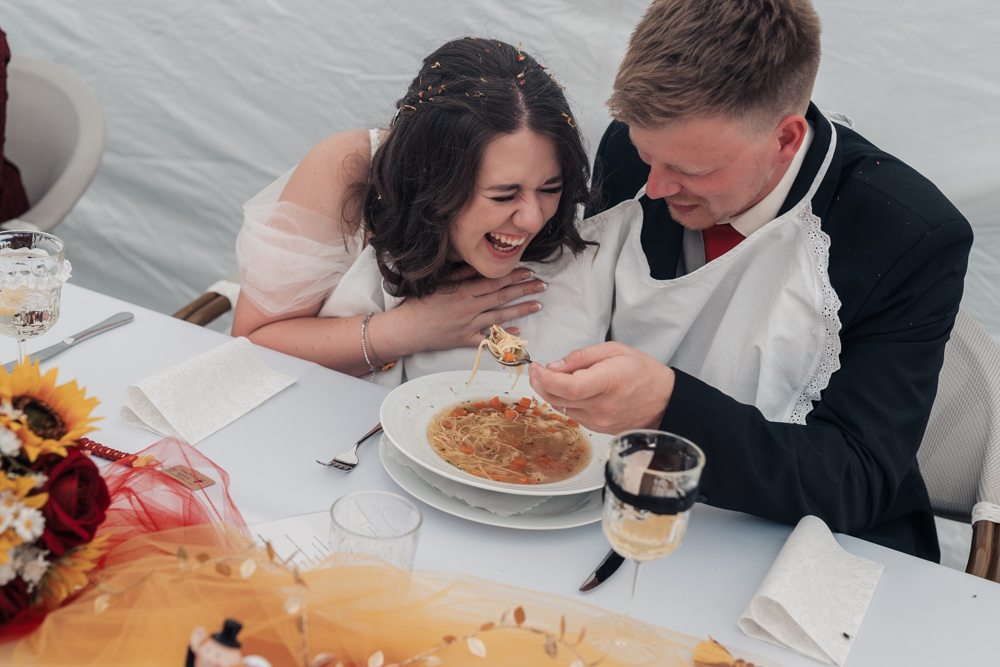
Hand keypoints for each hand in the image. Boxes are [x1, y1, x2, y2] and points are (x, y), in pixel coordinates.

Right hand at [389, 266, 545, 352]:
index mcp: (463, 291)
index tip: (529, 271)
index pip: (494, 281)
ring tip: (538, 305)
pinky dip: (503, 336)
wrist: (405, 329)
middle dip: (524, 290)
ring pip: (500, 317)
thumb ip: (460, 274)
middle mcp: (469, 308)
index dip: (514, 276)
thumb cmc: (419, 303)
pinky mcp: (464, 340)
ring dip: (521, 310)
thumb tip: (479, 265)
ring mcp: (468, 325)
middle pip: (502, 297)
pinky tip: (519, 332)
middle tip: (542, 285)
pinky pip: (488, 339)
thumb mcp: (439, 283)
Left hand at [528, 342, 675, 433]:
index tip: (536, 367)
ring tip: (554, 378)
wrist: (665, 401)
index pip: (568, 387)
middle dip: (540, 384)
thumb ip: (582, 357)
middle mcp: (602, 406)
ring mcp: (600, 420)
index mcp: (608, 382)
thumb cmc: (643, 372)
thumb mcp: (614, 351)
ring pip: (562, 408)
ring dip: (551, 393)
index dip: (545, 378)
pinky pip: (573, 415)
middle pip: (558, 399)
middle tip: (536, 371)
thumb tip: (554, 367)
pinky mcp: (599, 428)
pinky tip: (571, 391)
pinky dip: (565, 402)